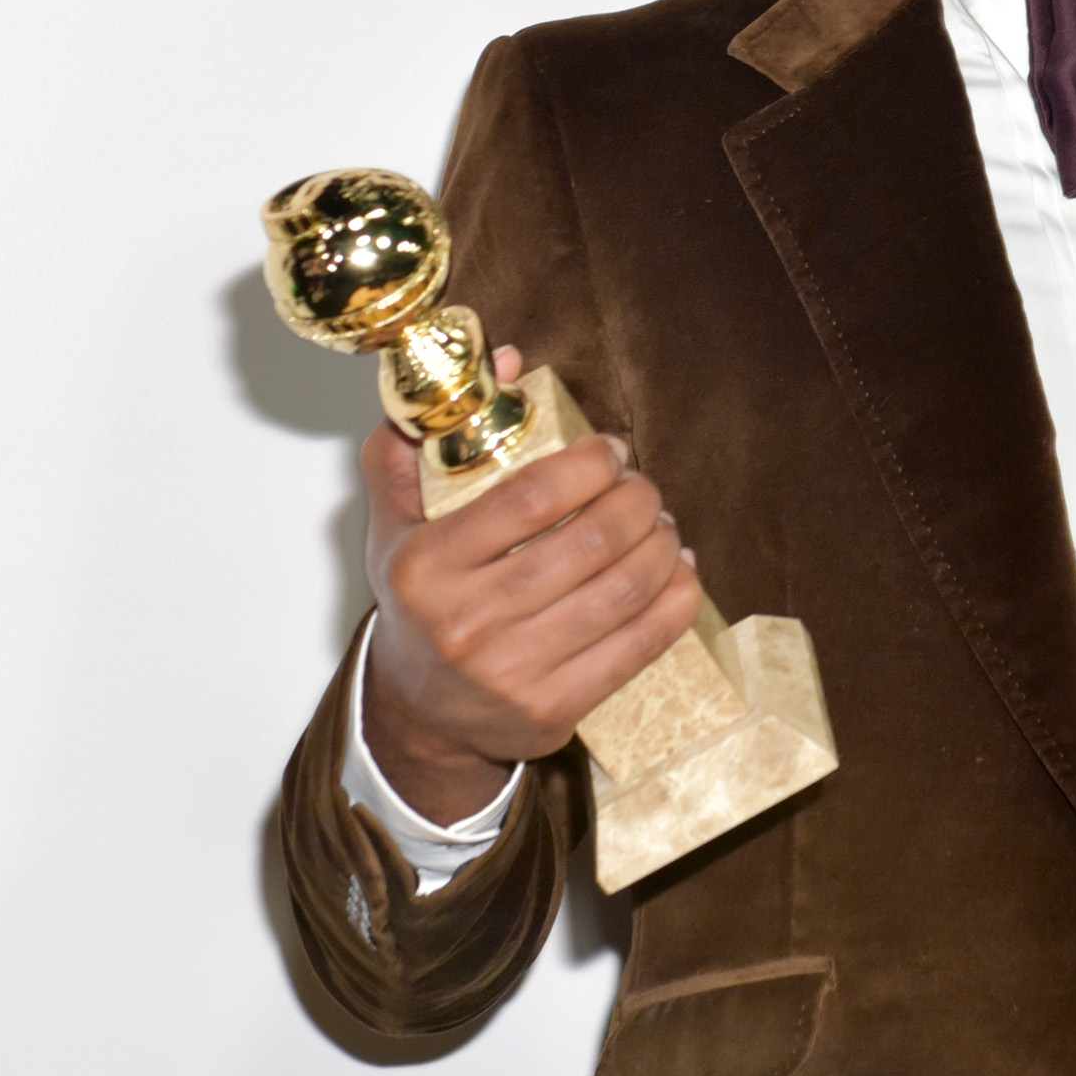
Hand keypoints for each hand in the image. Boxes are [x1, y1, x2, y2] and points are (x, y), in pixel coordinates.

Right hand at [357, 347, 703, 826]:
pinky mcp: (554, 710)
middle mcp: (467, 621)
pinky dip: (675, 599)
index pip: (530, 496)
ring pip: (622, 590)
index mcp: (425, 566)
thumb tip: (505, 363)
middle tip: (643, 487)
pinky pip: (640, 644)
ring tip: (662, 524)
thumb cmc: (419, 601)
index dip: (589, 464)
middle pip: (589, 542)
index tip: (611, 451)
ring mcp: (513, 672)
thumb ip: (425, 436)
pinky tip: (679, 572)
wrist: (420, 712)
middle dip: (637, 501)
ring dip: (663, 545)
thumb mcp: (395, 518)